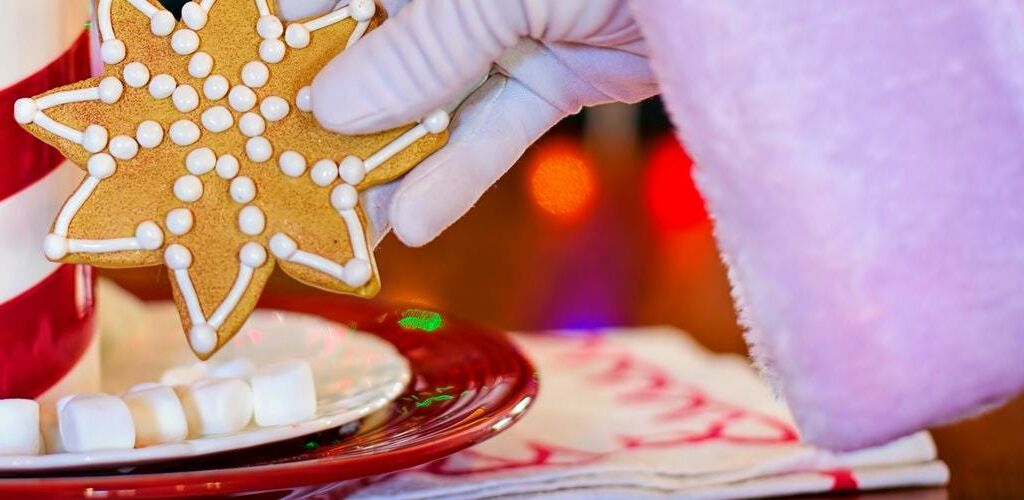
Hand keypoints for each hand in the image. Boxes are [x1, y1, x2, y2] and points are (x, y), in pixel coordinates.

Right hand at [278, 0, 657, 245]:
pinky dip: (463, 170)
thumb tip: (329, 106)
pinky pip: (502, 123)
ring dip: (390, 163)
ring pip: (439, 96)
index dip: (288, 30)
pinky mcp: (565, 65)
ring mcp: (520, 18)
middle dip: (334, 114)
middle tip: (278, 178)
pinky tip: (414, 221)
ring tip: (338, 229)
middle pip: (385, 47)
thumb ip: (421, 44)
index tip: (236, 86)